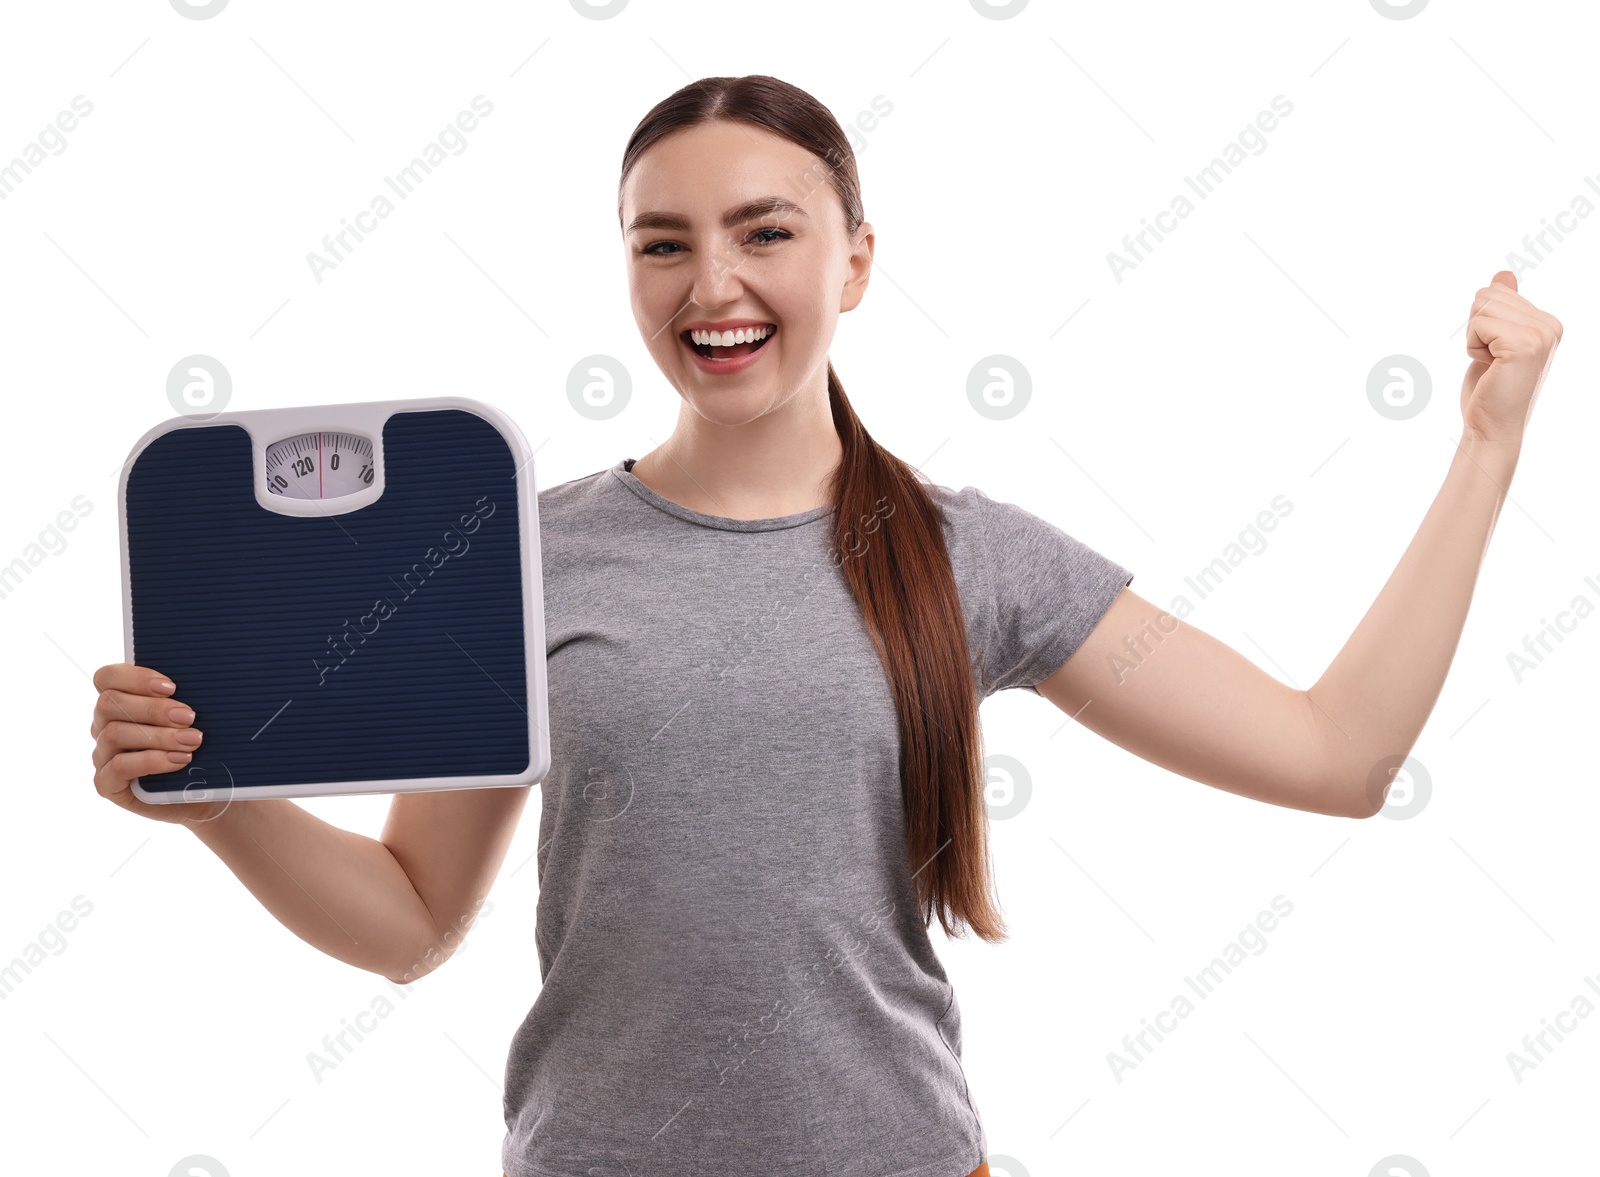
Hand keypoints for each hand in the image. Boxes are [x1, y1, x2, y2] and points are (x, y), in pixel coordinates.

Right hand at [90, 663, 229, 825]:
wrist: (204, 791)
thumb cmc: (200, 748)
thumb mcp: (192, 719)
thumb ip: (183, 699)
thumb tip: (199, 680)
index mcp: (120, 702)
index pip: (107, 677)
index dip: (135, 677)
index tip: (172, 687)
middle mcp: (104, 726)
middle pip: (109, 703)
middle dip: (153, 708)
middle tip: (189, 717)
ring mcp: (103, 755)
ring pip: (114, 734)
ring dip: (158, 736)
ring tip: (192, 741)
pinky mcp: (107, 784)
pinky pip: (118, 767)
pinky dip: (151, 761)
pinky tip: (179, 760)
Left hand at [1460, 270, 1562, 450]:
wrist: (1491, 427)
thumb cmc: (1490, 389)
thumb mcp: (1495, 341)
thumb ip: (1503, 308)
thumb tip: (1504, 275)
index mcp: (1547, 322)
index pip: (1496, 291)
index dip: (1481, 323)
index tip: (1496, 352)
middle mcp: (1550, 325)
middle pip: (1487, 294)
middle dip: (1476, 327)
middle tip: (1491, 359)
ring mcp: (1540, 334)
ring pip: (1481, 306)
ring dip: (1474, 337)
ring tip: (1492, 363)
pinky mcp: (1523, 344)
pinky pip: (1478, 324)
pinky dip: (1473, 345)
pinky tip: (1489, 367)